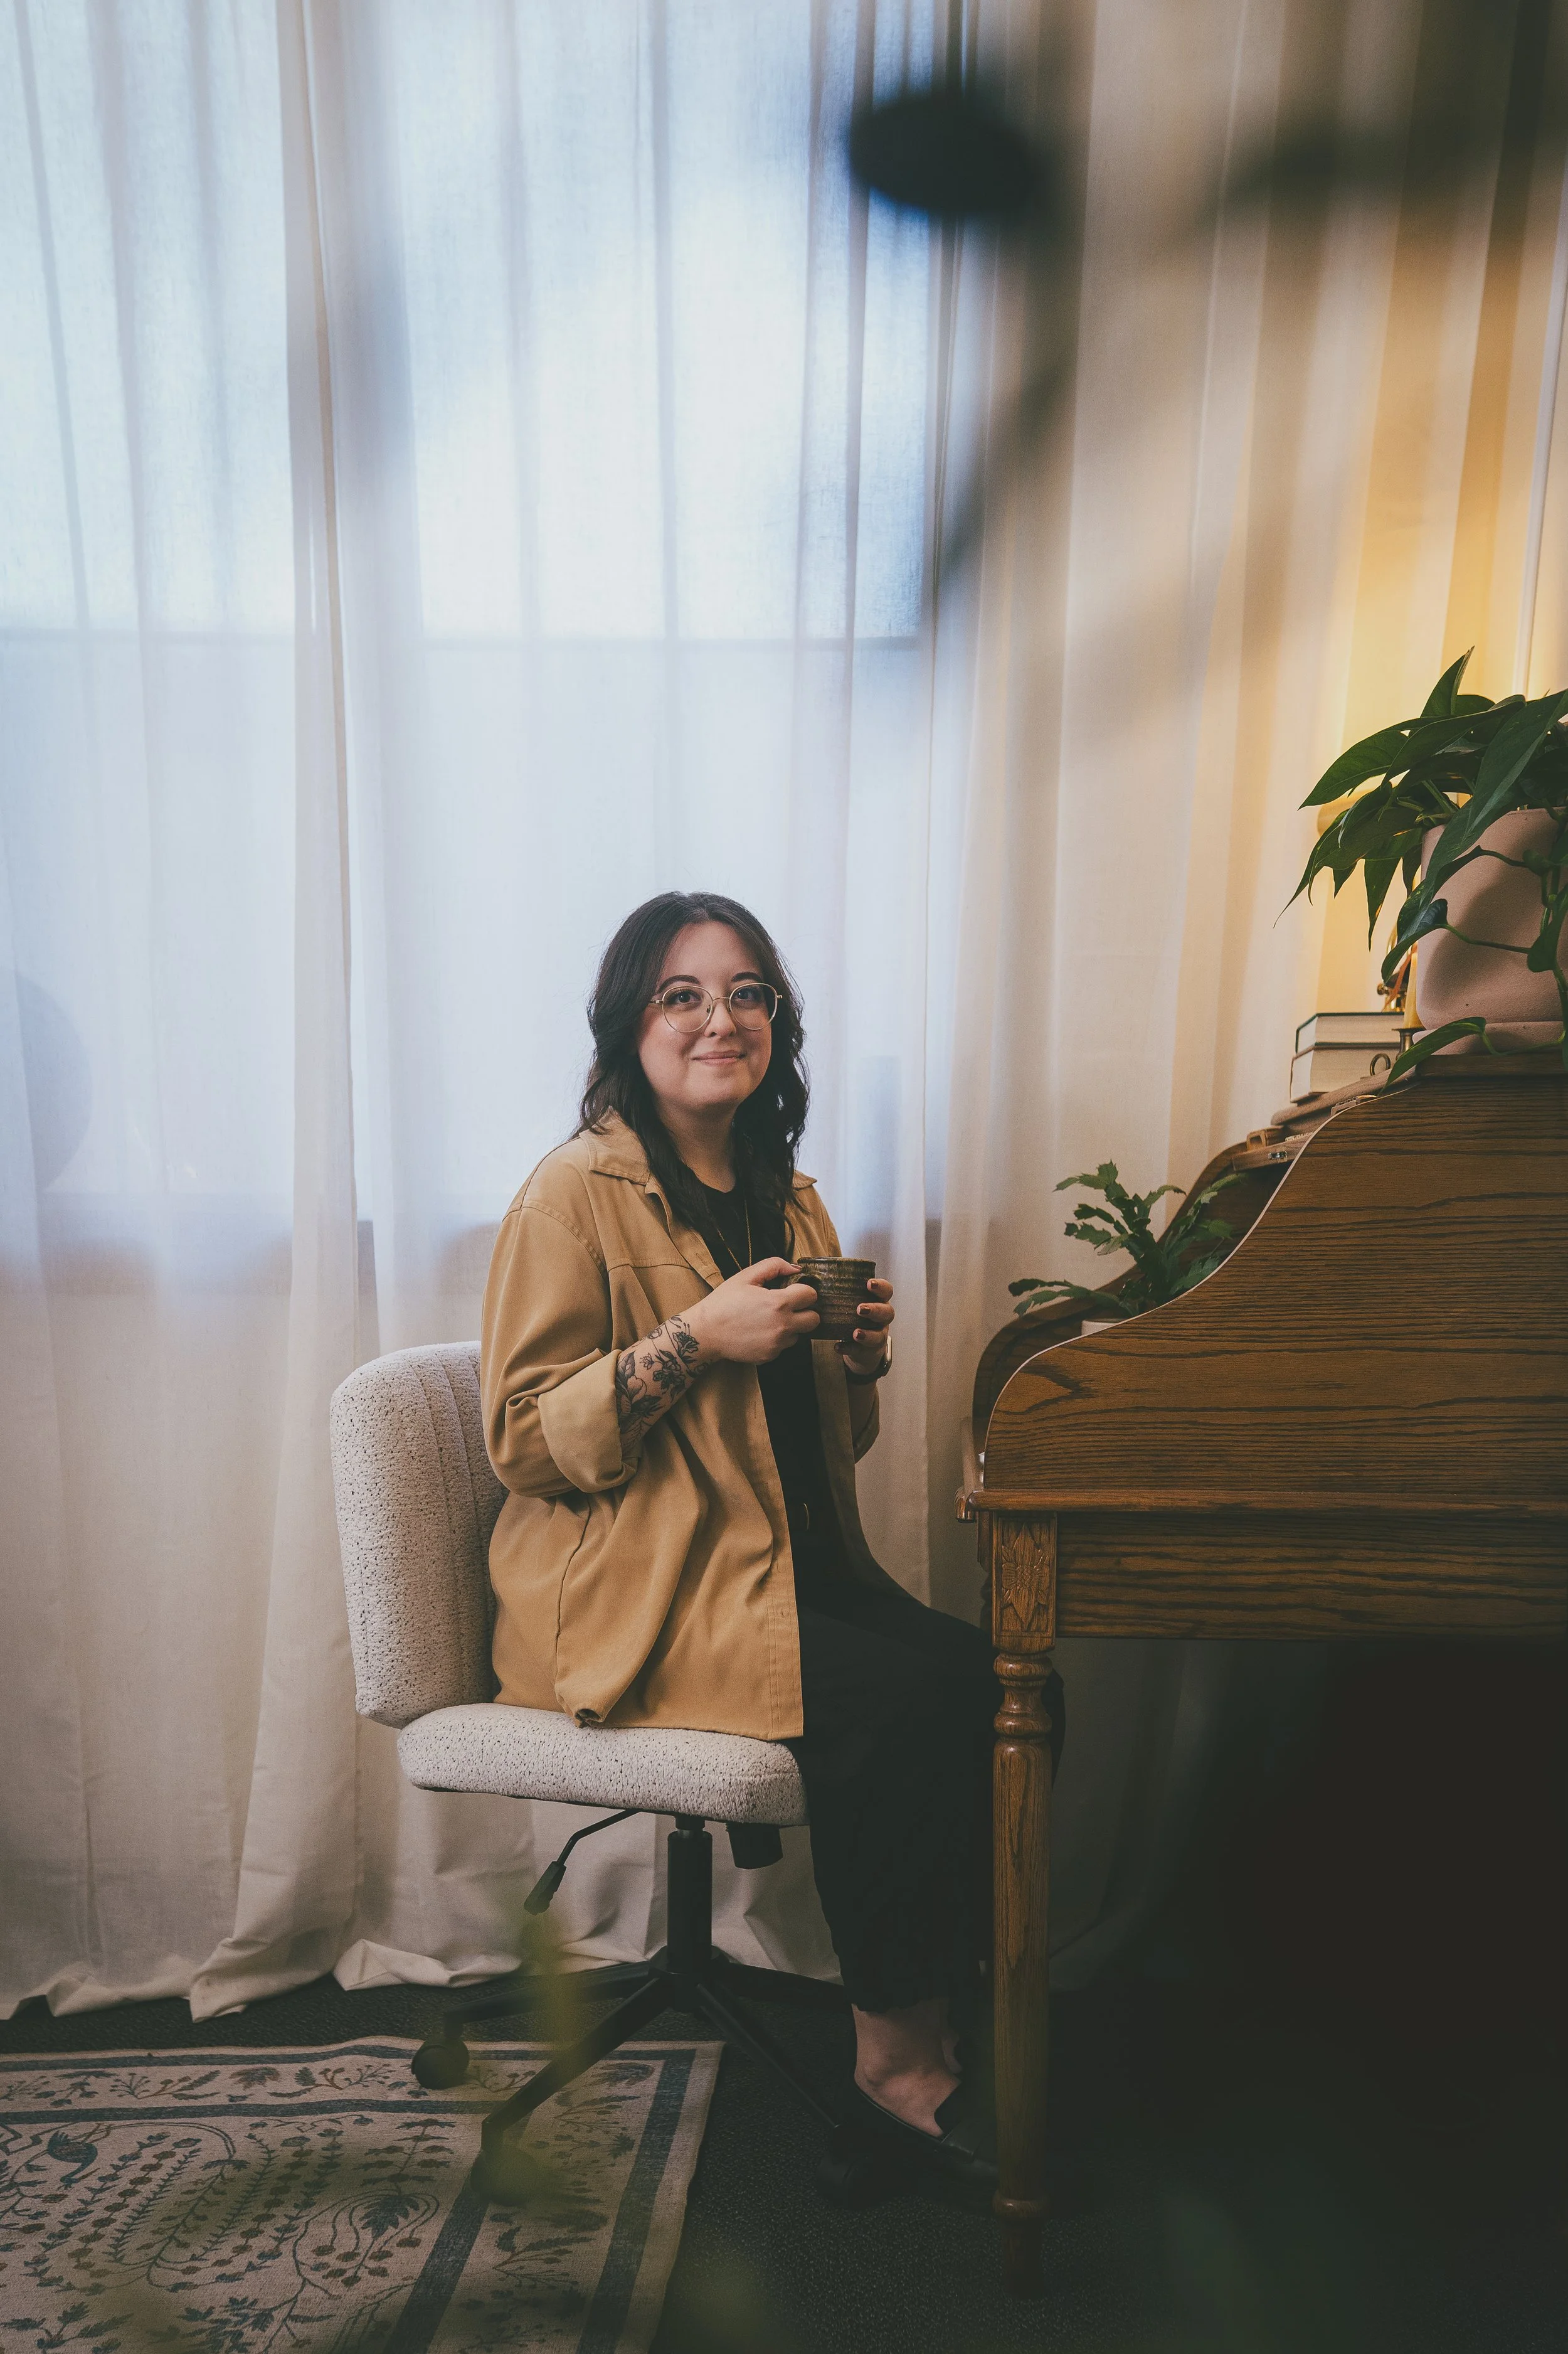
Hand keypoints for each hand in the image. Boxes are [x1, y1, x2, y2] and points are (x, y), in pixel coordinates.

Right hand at [687, 1257, 821, 1364]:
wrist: (705, 1332)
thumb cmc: (724, 1302)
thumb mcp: (746, 1276)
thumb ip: (774, 1266)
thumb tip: (796, 1268)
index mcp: (779, 1303)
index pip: (811, 1296)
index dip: (804, 1291)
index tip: (793, 1291)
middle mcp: (783, 1326)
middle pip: (814, 1319)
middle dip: (806, 1311)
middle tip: (789, 1307)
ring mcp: (777, 1344)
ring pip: (799, 1334)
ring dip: (791, 1326)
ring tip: (770, 1320)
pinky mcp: (770, 1356)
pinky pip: (783, 1346)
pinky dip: (777, 1339)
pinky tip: (760, 1332)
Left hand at [839, 1276, 892, 1377]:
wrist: (858, 1344)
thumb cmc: (851, 1316)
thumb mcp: (848, 1301)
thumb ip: (836, 1289)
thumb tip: (806, 1271)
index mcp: (877, 1300)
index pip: (886, 1290)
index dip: (881, 1286)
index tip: (869, 1284)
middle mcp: (881, 1317)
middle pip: (887, 1312)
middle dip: (875, 1310)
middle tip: (860, 1309)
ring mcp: (878, 1334)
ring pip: (880, 1334)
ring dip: (867, 1333)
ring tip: (855, 1333)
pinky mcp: (869, 1350)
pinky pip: (862, 1350)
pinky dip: (850, 1348)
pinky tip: (838, 1346)